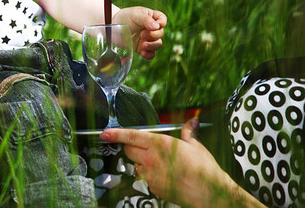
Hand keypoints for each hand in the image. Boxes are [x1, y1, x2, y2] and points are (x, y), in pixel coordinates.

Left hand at [100, 120, 261, 207]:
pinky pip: (145, 179)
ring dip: (141, 163)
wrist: (210, 193)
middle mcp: (152, 158)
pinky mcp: (154, 188)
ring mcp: (151, 174)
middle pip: (129, 150)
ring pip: (136, 165)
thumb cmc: (205, 170)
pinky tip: (163, 176)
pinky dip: (149, 176)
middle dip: (131, 148)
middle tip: (143, 148)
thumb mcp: (196, 146)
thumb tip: (191, 122)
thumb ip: (188, 132)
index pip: (131, 136)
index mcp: (160, 144)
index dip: (115, 134)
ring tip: (158, 164)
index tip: (104, 133)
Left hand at [114, 6, 165, 58]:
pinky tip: (143, 53)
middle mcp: (151, 28)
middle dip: (153, 35)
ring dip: (152, 46)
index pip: (162, 19)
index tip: (155, 26)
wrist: (111, 27)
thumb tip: (157, 26)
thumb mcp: (134, 15)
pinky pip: (151, 54)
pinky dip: (149, 54)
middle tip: (142, 34)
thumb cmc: (124, 17)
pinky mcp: (142, 48)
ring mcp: (147, 39)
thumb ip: (146, 19)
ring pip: (158, 44)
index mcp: (151, 17)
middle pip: (161, 33)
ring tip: (143, 45)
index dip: (161, 23)